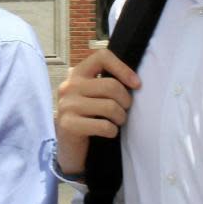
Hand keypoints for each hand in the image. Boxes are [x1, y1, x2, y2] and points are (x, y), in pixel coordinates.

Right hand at [55, 48, 140, 175]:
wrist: (69, 146)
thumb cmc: (88, 117)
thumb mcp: (93, 94)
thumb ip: (105, 83)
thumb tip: (136, 82)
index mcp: (77, 73)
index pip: (102, 57)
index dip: (123, 69)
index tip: (136, 85)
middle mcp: (69, 86)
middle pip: (111, 86)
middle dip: (126, 101)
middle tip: (124, 110)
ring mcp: (66, 105)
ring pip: (110, 107)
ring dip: (121, 118)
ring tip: (117, 122)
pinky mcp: (68, 124)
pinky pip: (104, 126)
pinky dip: (112, 131)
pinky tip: (109, 132)